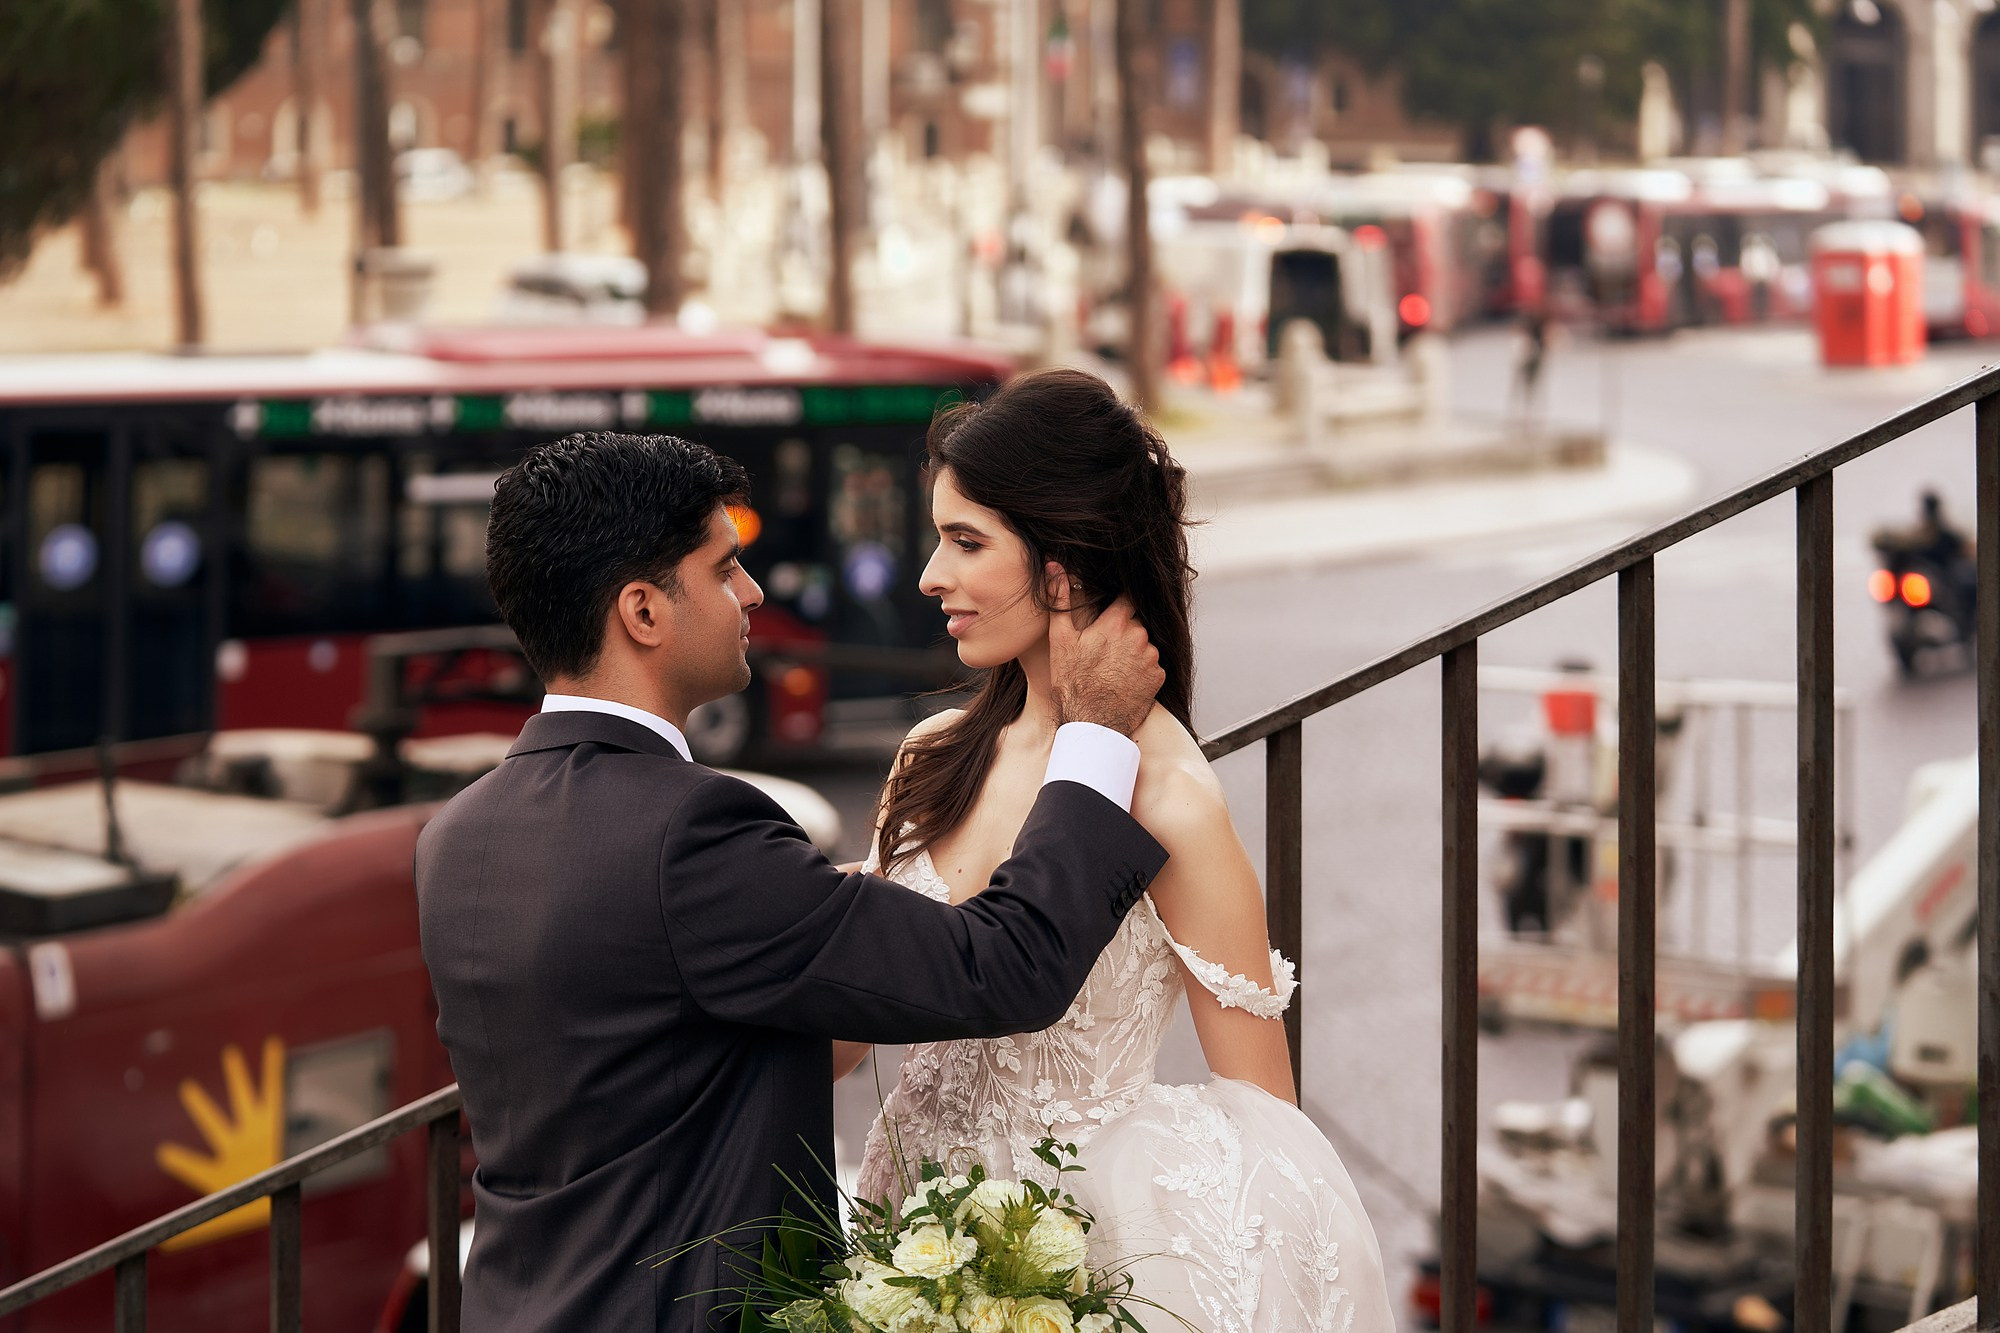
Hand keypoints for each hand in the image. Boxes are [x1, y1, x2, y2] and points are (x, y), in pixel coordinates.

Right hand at [1045, 564, 1162, 735]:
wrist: (1092, 723)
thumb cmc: (1073, 683)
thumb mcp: (1060, 639)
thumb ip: (1060, 599)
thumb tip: (1054, 567)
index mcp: (1117, 623)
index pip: (1127, 598)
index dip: (1118, 603)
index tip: (1111, 610)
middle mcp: (1140, 636)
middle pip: (1135, 623)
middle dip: (1123, 631)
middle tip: (1104, 649)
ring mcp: (1152, 657)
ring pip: (1145, 644)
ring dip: (1133, 651)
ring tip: (1112, 668)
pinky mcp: (1159, 677)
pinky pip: (1152, 665)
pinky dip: (1141, 670)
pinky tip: (1123, 680)